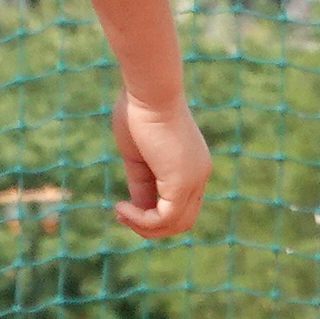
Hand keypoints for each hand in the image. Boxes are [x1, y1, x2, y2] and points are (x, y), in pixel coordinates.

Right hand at [109, 93, 209, 239]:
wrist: (149, 92)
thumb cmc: (139, 112)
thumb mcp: (137, 156)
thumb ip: (141, 183)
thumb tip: (136, 209)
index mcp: (192, 166)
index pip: (180, 205)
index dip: (151, 213)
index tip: (123, 205)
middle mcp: (199, 175)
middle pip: (182, 221)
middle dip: (149, 226)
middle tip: (121, 213)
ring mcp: (194, 180)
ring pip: (176, 225)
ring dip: (143, 227)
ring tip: (120, 212)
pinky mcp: (182, 182)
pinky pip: (164, 218)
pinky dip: (141, 221)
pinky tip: (121, 208)